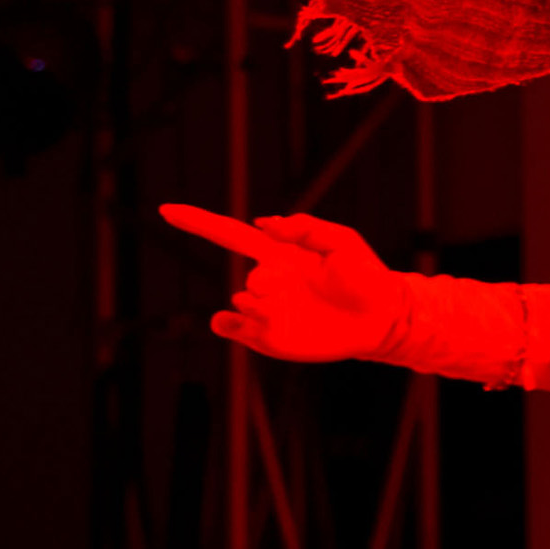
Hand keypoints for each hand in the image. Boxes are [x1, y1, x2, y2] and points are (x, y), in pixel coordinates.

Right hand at [166, 204, 405, 363]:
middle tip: (299, 290)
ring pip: (240, 302)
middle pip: (248, 277)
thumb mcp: (342, 241)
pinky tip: (245, 319)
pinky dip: (229, 323)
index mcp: (279, 255)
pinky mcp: (267, 337)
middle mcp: (267, 282)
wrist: (383, 319)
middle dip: (268, 283)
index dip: (198, 222)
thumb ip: (305, 228)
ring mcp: (265, 311)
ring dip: (259, 304)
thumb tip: (264, 221)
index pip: (229, 235)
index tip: (166, 210)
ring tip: (289, 308)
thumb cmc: (367, 277)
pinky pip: (231, 328)